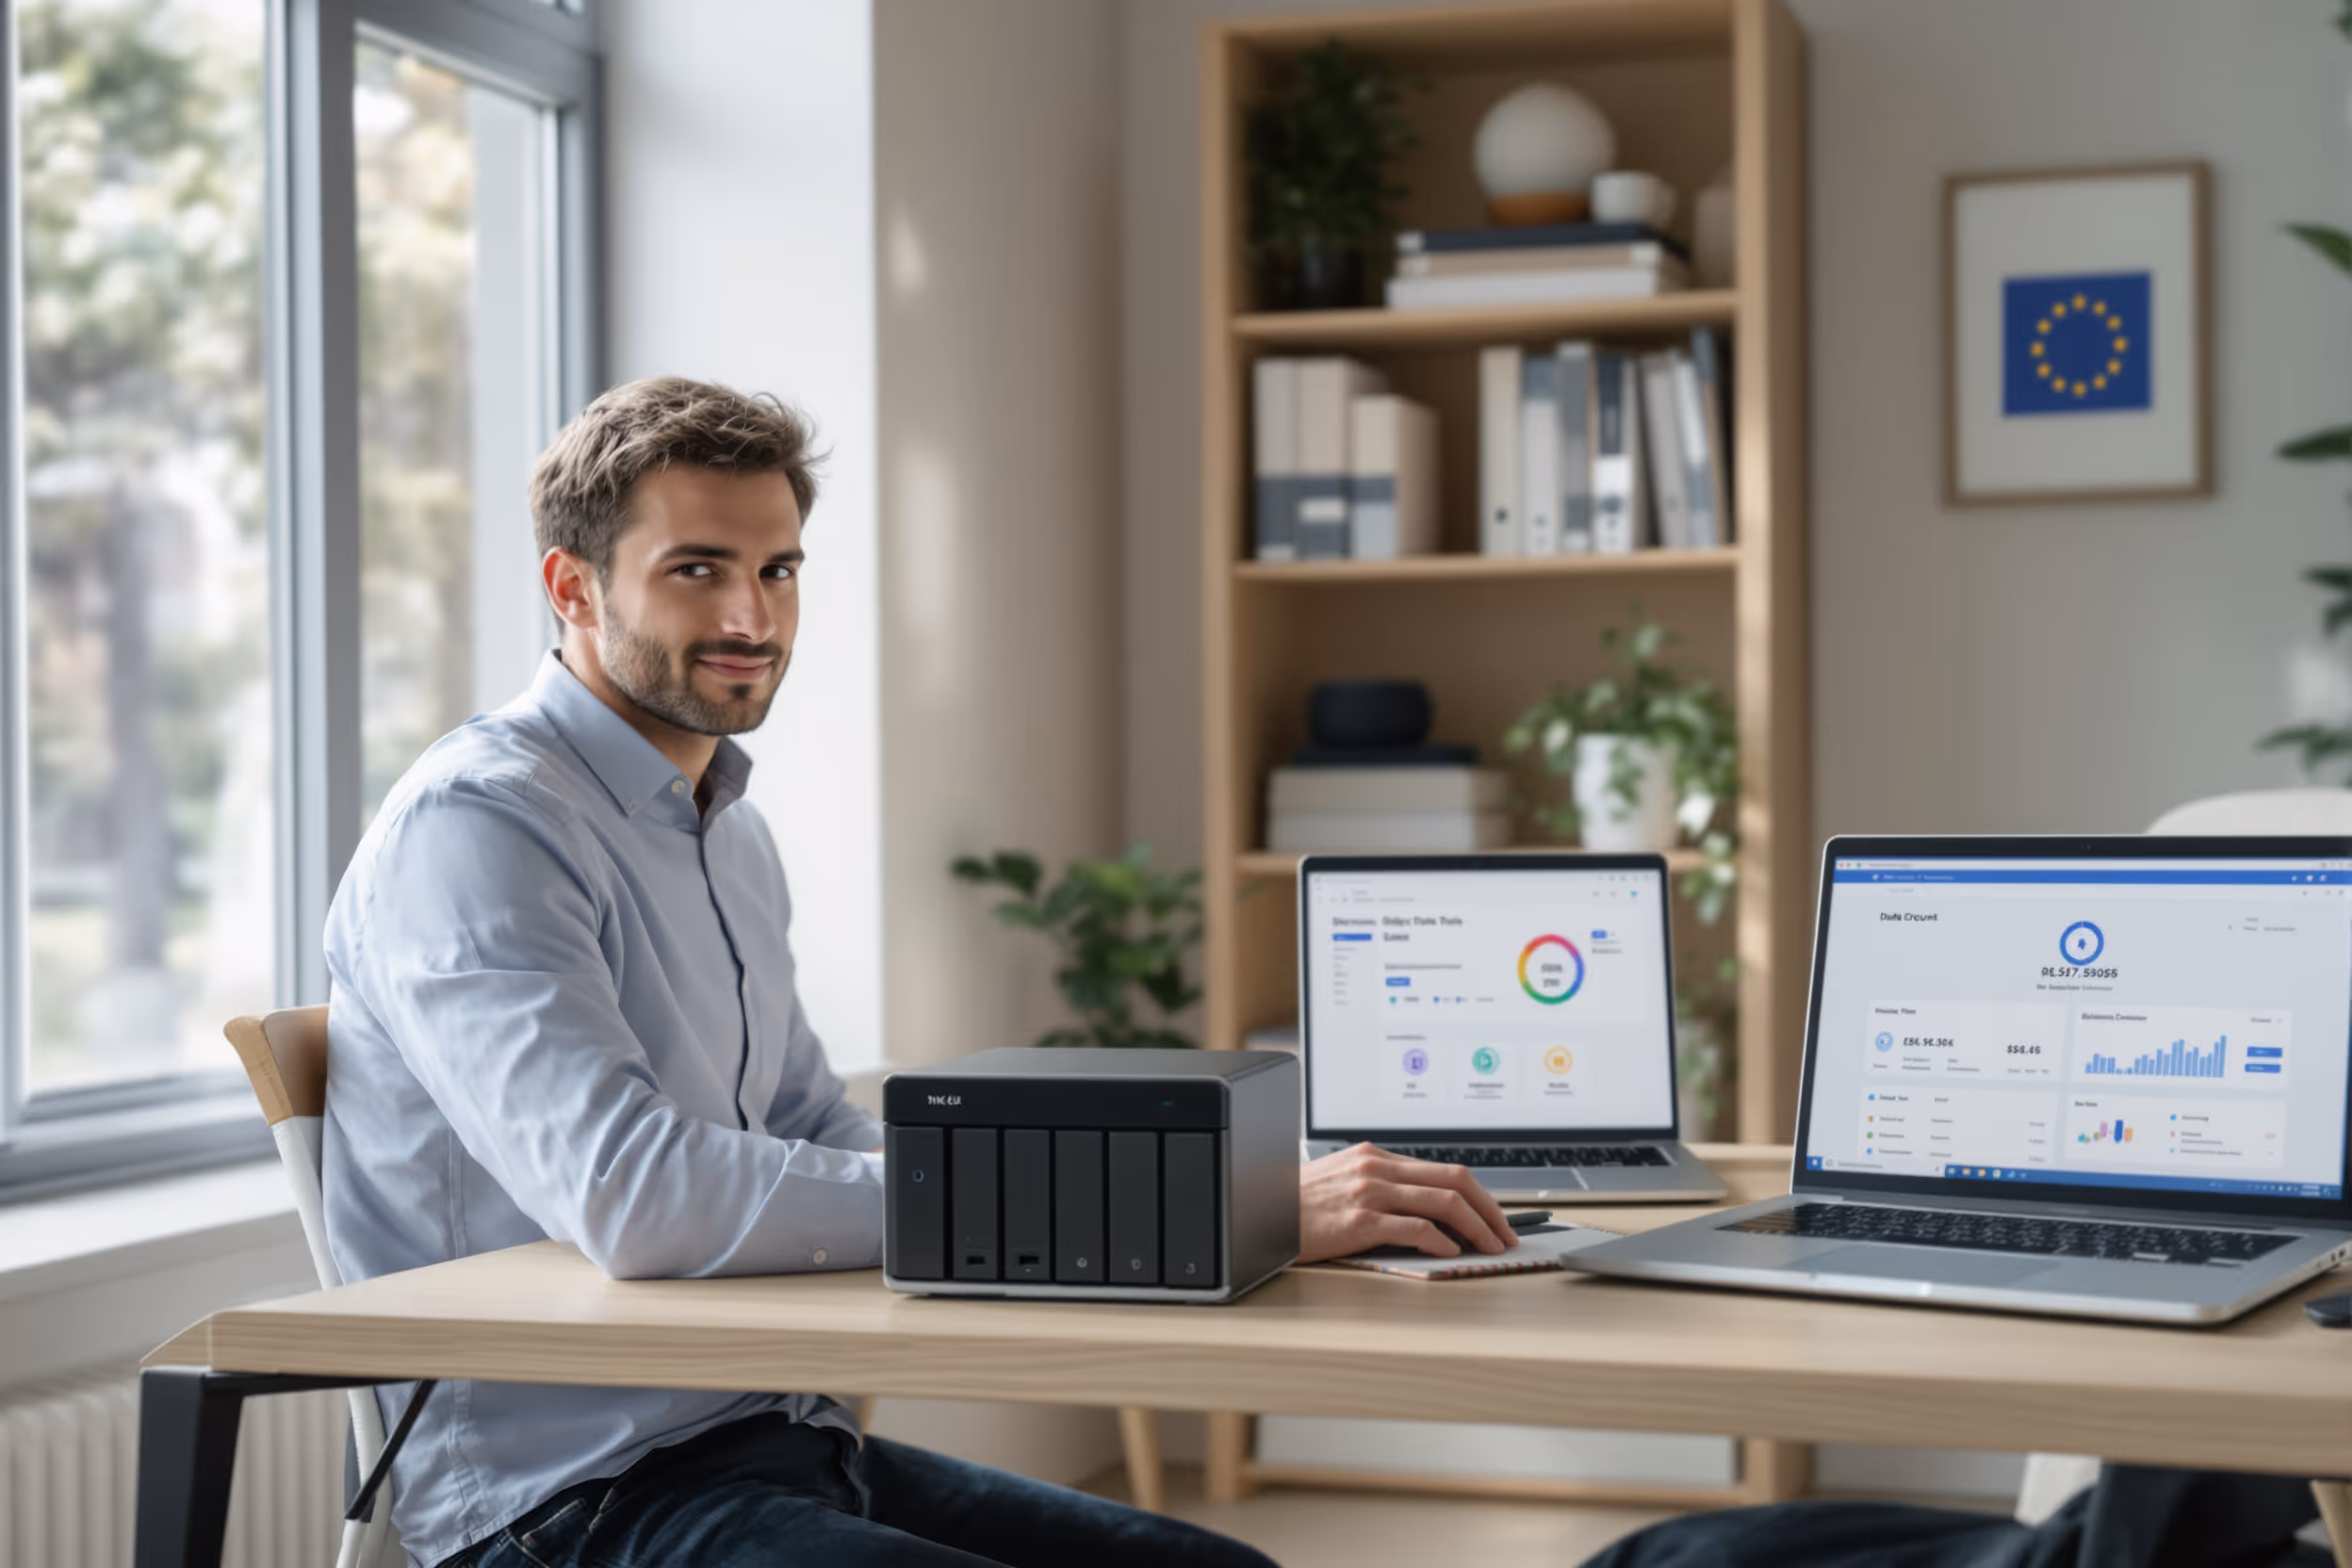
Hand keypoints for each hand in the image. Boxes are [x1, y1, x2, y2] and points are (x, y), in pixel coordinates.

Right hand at [1297, 1142, 1518, 1263]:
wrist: (1260, 1214)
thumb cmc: (1298, 1206)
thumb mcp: (1344, 1181)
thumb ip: (1383, 1187)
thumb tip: (1429, 1212)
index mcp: (1376, 1156)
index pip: (1444, 1169)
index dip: (1478, 1195)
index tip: (1494, 1217)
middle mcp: (1377, 1168)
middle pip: (1455, 1179)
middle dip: (1490, 1209)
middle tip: (1506, 1233)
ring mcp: (1369, 1193)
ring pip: (1444, 1201)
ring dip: (1477, 1227)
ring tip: (1489, 1247)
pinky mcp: (1360, 1221)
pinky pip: (1416, 1227)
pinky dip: (1442, 1241)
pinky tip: (1450, 1253)